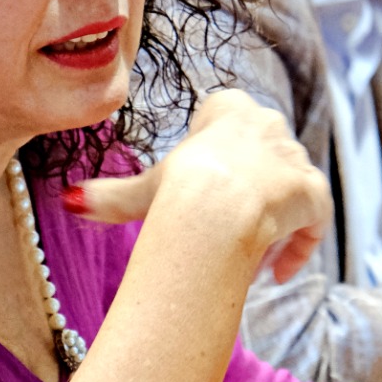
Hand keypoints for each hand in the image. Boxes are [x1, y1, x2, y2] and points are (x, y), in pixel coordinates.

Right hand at [66, 90, 330, 282]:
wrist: (218, 208)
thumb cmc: (177, 191)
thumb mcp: (140, 190)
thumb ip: (108, 195)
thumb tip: (67, 200)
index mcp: (228, 109)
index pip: (227, 115)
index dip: (216, 152)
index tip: (201, 184)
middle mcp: (268, 125)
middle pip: (261, 156)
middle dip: (247, 192)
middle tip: (224, 228)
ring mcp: (295, 159)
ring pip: (287, 188)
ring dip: (271, 221)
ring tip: (246, 256)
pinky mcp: (314, 191)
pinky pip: (313, 219)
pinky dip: (298, 246)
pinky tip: (276, 272)